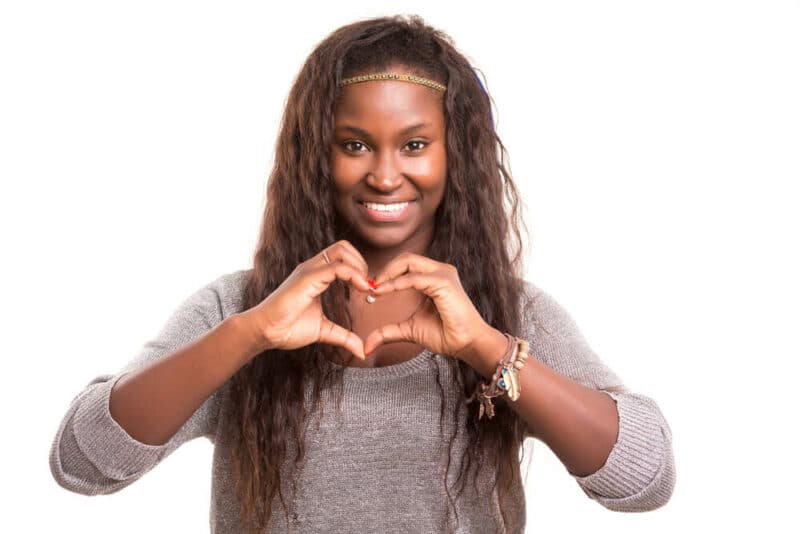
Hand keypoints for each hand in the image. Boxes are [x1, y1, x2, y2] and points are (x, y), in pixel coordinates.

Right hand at [242, 240, 371, 359]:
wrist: (266, 332)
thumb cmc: (288, 328)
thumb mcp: (324, 331)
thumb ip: (343, 337)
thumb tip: (361, 351)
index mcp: (316, 276)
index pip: (342, 257)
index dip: (360, 269)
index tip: (369, 290)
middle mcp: (312, 268)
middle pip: (343, 247)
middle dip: (362, 262)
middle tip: (368, 285)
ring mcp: (309, 271)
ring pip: (341, 251)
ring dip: (359, 265)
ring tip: (365, 287)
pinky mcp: (307, 278)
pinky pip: (336, 267)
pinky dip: (353, 274)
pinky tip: (361, 289)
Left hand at [363, 252, 491, 363]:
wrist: (466, 344)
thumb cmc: (445, 334)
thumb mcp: (409, 330)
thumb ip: (388, 332)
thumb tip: (367, 347)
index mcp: (432, 277)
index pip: (405, 264)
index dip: (386, 273)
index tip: (370, 288)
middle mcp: (439, 271)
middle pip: (405, 258)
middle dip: (384, 270)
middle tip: (369, 286)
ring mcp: (443, 274)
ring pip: (408, 262)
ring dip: (387, 273)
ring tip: (374, 288)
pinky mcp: (444, 282)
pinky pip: (414, 278)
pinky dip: (396, 283)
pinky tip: (383, 291)